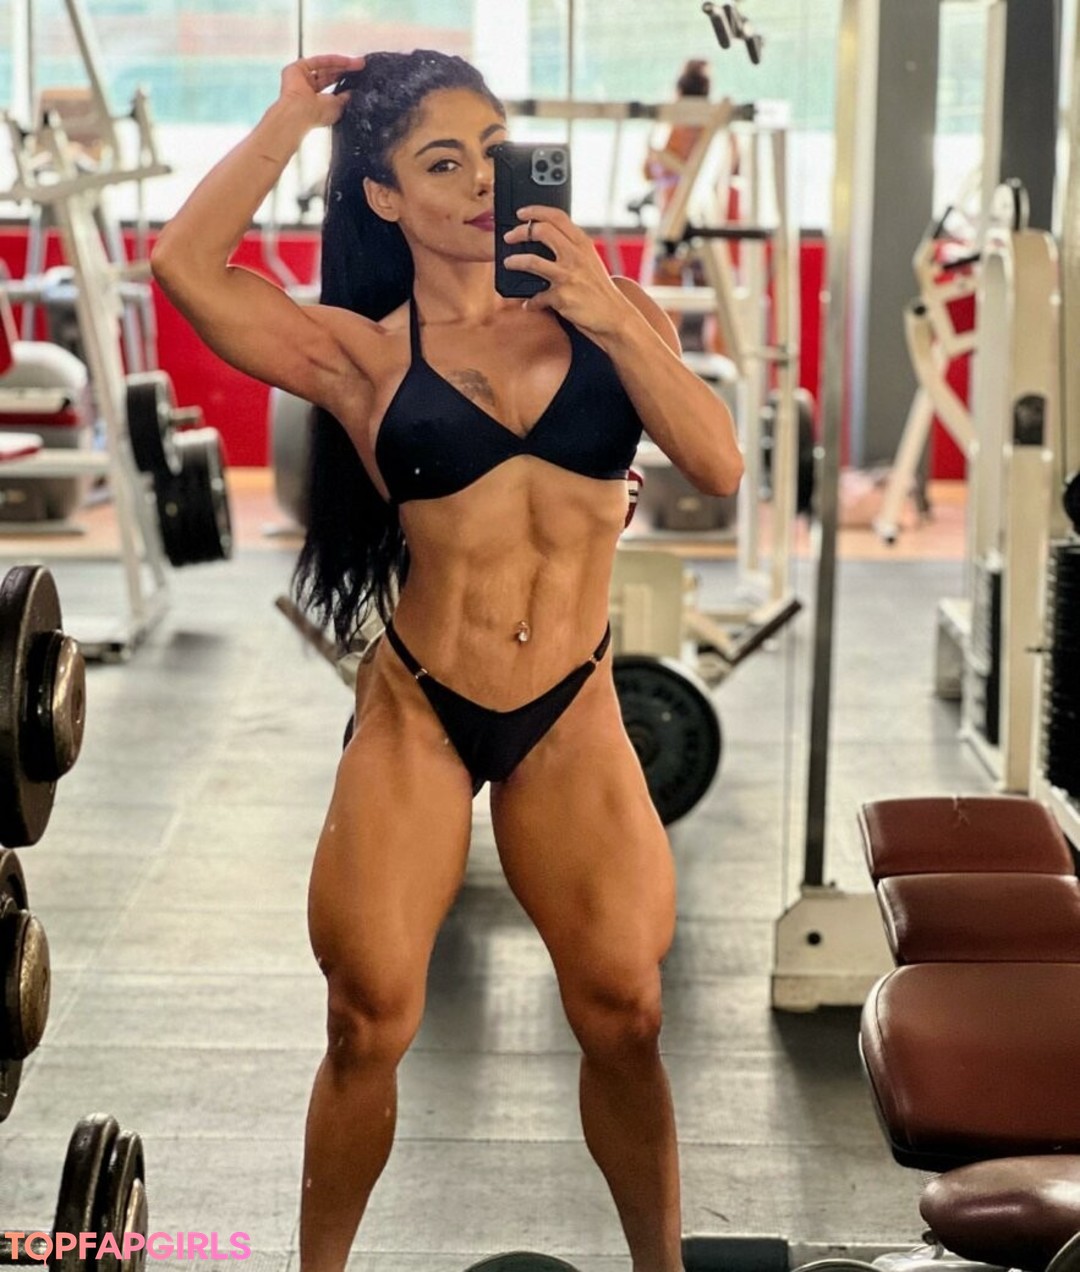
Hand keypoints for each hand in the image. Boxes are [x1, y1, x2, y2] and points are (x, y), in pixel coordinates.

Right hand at [279, 54, 366, 125]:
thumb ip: (344, 98)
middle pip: (328, 74)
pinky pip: (319, 61)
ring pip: (325, 66)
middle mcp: (307, 89)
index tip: (357, 77)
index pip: (331, 86)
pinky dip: (333, 60)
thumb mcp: (337, 107)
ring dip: (342, 64)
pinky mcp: (297, 68)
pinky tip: (346, 61)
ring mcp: (301, 78)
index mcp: (315, 101)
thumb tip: (351, 93)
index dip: (344, 81)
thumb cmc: (314, 115)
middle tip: (359, 66)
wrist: (299, 112)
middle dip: (345, 70)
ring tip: (357, 63)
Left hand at [502, 205, 630, 333]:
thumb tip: (548, 242)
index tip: (521, 212)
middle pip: (541, 231)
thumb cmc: (600, 291)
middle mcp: (575, 255)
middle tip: (509, 237)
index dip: (536, 210)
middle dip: (520, 232)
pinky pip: (537, 297)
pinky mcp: (561, 297)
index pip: (557, 216)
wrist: (614, 316)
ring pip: (531, 260)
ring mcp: (567, 276)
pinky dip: (531, 302)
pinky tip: (529, 304)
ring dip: (515, 261)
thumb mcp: (590, 262)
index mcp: (582, 244)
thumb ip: (573, 249)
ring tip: (508, 263)